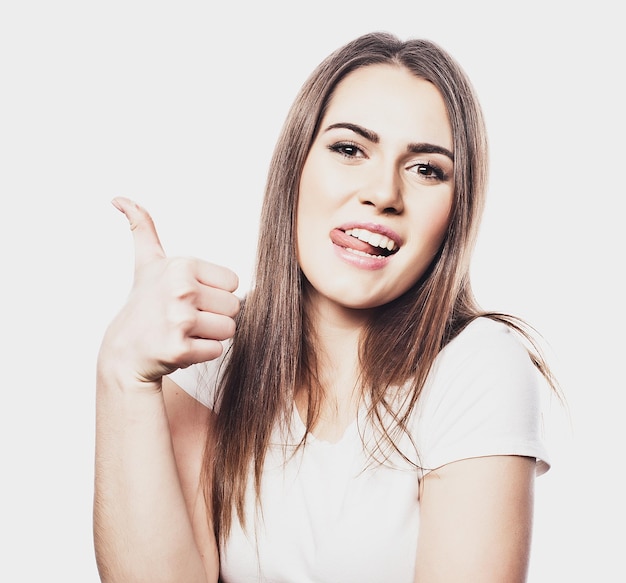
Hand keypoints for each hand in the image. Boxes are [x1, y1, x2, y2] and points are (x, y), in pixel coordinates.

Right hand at [99, 197, 239, 387]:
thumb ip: (143, 228)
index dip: (215, 293)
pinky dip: (202, 353)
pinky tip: (180, 347)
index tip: (189, 297)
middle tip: (186, 318)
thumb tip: (120, 199)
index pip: (233, 282)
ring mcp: (180, 320)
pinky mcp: (180, 349)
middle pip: (234, 306)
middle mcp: (181, 290)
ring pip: (228, 329)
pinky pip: (217, 350)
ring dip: (210, 335)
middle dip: (214, 316)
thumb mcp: (146, 263)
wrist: (123, 351)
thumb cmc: (143, 305)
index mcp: (181, 266)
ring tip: (184, 332)